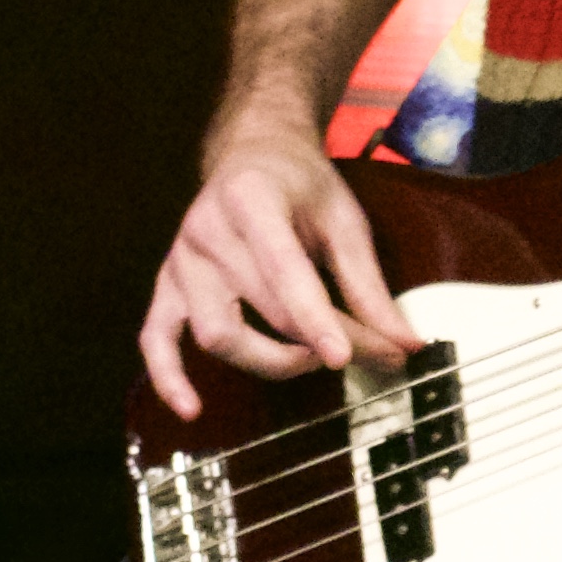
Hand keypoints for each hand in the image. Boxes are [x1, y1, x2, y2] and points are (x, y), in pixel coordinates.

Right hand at [142, 112, 422, 420]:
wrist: (251, 154)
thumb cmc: (301, 185)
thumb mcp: (344, 220)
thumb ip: (369, 285)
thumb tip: (405, 345)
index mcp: (253, 200)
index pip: (284, 273)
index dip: (315, 320)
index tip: (345, 358)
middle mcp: (208, 230)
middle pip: (262, 311)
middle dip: (317, 344)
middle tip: (365, 356)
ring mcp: (182, 260)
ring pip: (216, 333)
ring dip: (267, 361)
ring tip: (308, 360)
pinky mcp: (167, 285)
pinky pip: (156, 337)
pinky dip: (168, 376)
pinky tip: (190, 408)